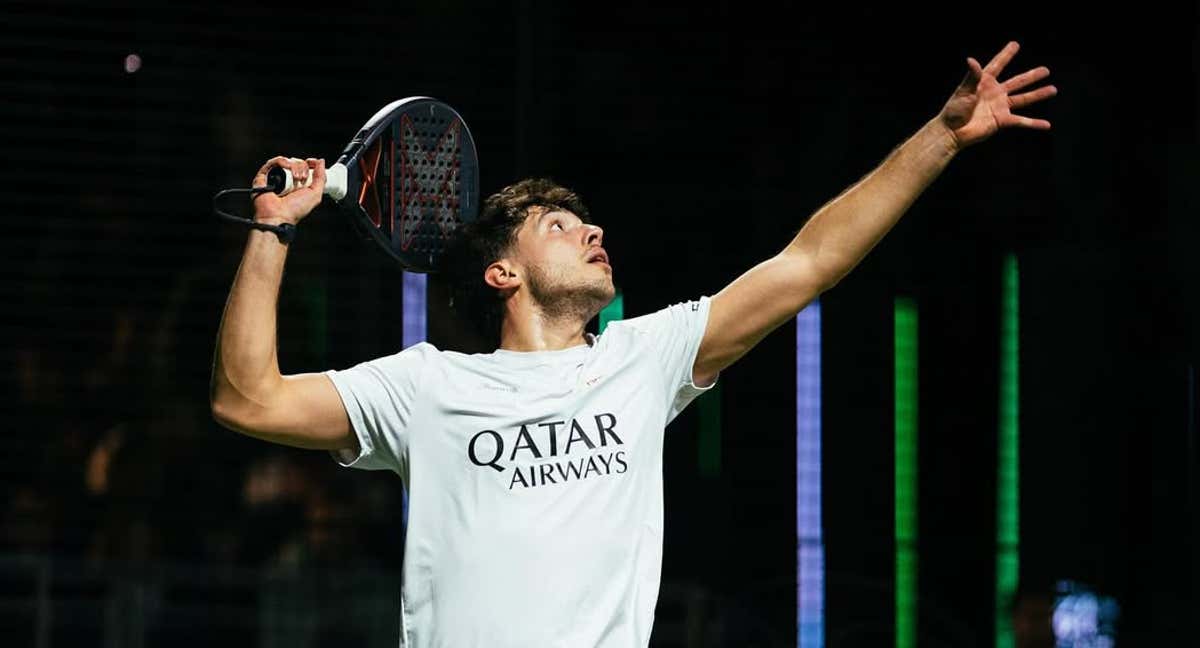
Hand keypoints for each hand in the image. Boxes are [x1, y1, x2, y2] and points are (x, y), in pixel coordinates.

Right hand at [251, 156, 326, 224]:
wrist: (278, 215)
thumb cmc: (295, 210)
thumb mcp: (315, 194)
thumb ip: (321, 178)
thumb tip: (321, 161)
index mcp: (299, 184)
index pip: (305, 167)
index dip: (310, 163)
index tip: (313, 163)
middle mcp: (287, 180)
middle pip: (297, 162)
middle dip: (303, 167)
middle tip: (303, 178)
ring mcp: (276, 177)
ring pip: (287, 161)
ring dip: (295, 166)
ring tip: (296, 178)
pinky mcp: (264, 175)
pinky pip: (274, 162)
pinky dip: (283, 161)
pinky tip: (287, 168)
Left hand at [939, 41, 1056, 149]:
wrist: (952, 132)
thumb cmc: (954, 110)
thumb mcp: (963, 90)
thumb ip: (971, 76)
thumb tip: (971, 59)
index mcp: (985, 82)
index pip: (998, 65)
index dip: (1006, 55)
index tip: (1015, 44)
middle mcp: (995, 93)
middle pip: (1018, 82)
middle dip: (1032, 76)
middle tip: (1046, 69)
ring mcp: (1000, 106)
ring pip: (1023, 99)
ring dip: (1038, 94)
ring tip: (1053, 89)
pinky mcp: (1002, 120)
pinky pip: (1021, 121)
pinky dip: (1033, 123)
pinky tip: (1047, 124)